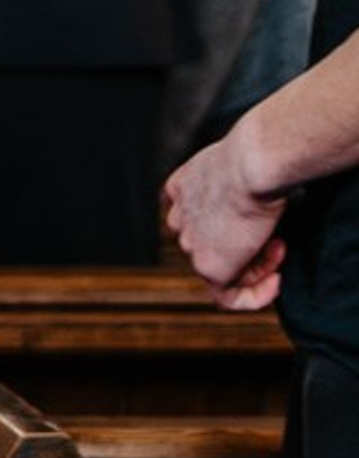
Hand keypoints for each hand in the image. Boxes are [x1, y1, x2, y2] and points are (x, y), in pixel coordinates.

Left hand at [163, 125, 289, 308]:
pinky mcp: (208, 266)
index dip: (236, 226)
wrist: (251, 166)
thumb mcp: (237, 166)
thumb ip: (234, 184)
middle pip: (213, 244)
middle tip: (275, 235)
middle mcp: (180, 218)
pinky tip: (275, 282)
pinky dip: (254, 295)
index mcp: (182, 190)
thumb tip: (252, 197)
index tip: (260, 221)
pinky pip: (226, 297)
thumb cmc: (252, 160)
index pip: (199, 219)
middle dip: (249, 245)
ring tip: (278, 245)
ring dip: (257, 265)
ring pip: (222, 268)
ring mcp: (191, 244)